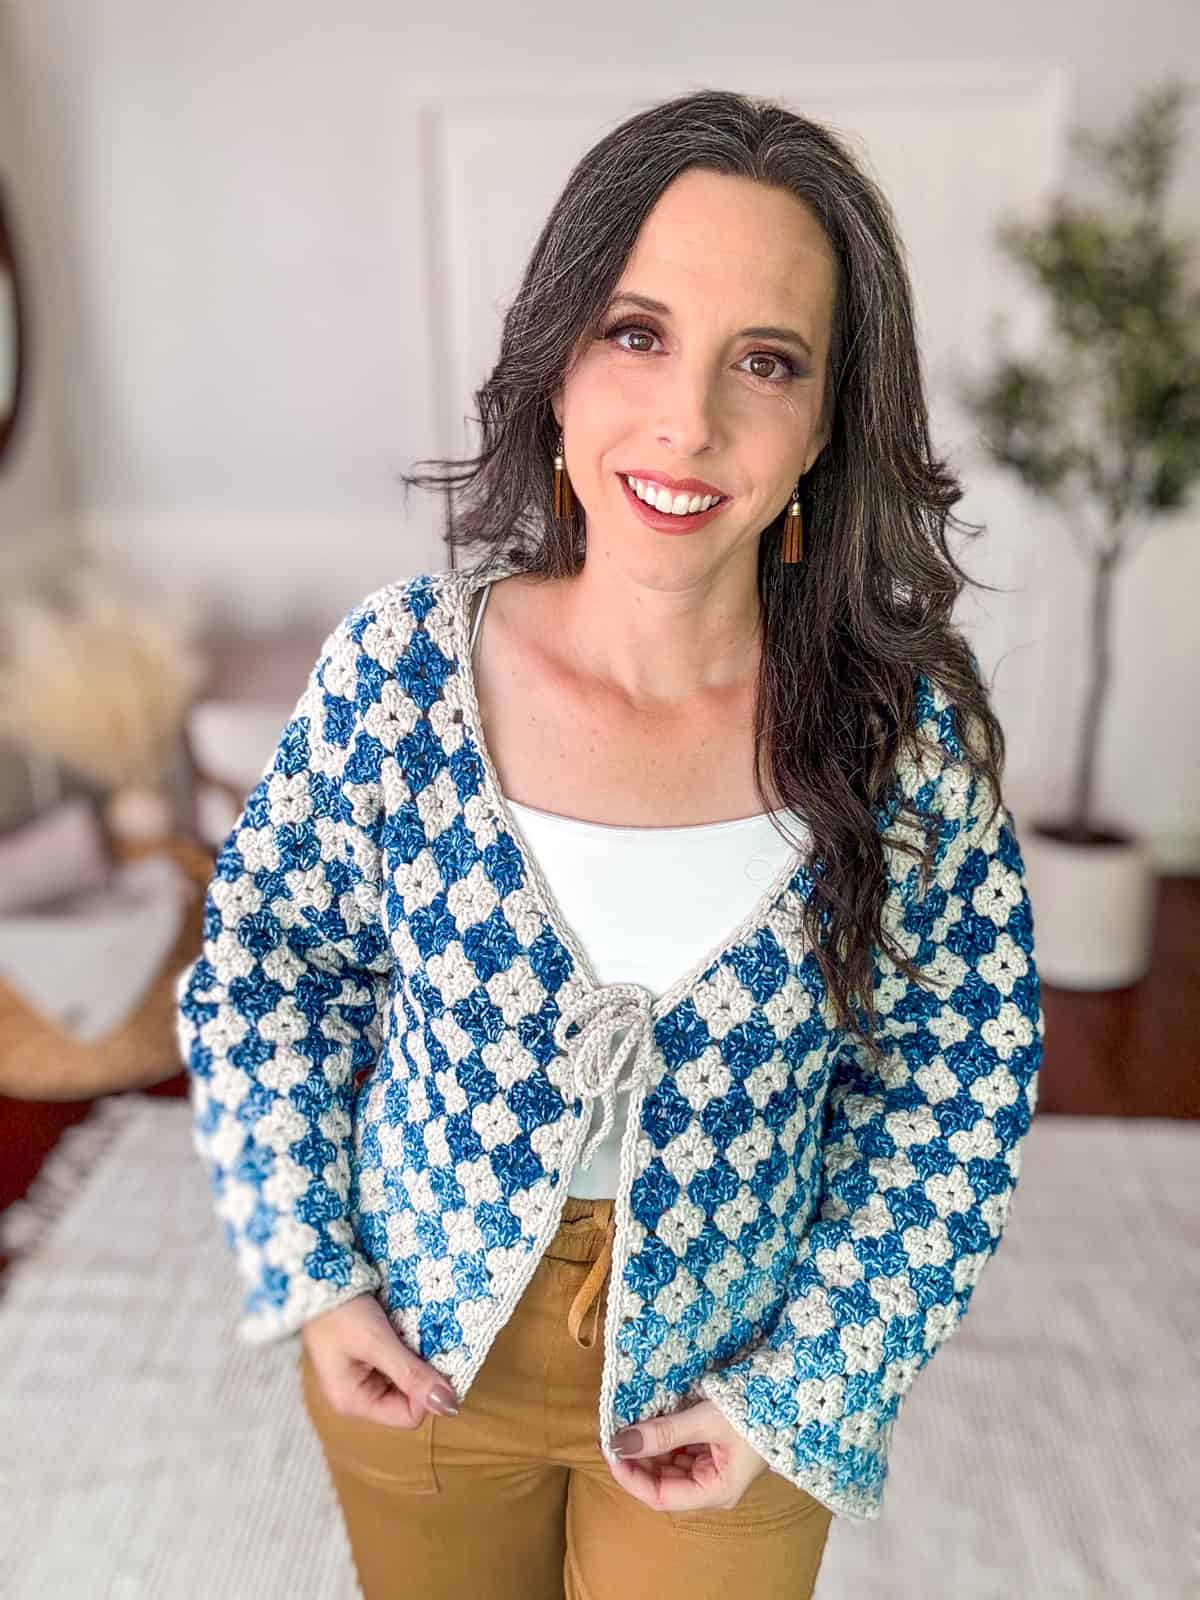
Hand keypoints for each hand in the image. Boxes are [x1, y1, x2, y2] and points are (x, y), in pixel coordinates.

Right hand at [300, 1292, 459, 1427]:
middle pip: (408, 1399)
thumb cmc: (340, 1313)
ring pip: (405, 1379)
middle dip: (421, 1374)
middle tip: (427, 1343)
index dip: (427, 1392)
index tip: (437, 1360)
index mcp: (355, 1402)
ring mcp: (362, 1377)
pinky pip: (397, 1363)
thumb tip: (449, 1406)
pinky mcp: (366, 1359)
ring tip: (415, 1333)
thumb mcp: (377, 1342)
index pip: (409, 1416)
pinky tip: (406, 1329)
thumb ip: (411, 1374)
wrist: (317, 1281)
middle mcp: (358, 1396)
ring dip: (416, 1359)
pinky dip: (407, 1348)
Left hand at [608, 1399, 770, 1511]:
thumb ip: (663, 1433)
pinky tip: (652, 1422)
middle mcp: (713, 1487)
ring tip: (629, 1424)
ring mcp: (715, 1469)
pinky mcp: (716, 1451)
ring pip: (670, 1466)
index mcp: (715, 1492)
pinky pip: (682, 1451)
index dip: (631, 1476)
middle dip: (637, 1460)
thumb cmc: (753, 1412)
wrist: (790, 1392)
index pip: (659, 1497)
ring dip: (649, 1448)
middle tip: (614, 1432)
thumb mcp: (705, 1421)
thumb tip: (620, 1442)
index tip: (610, 1449)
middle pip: (663, 1483)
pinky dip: (664, 1439)